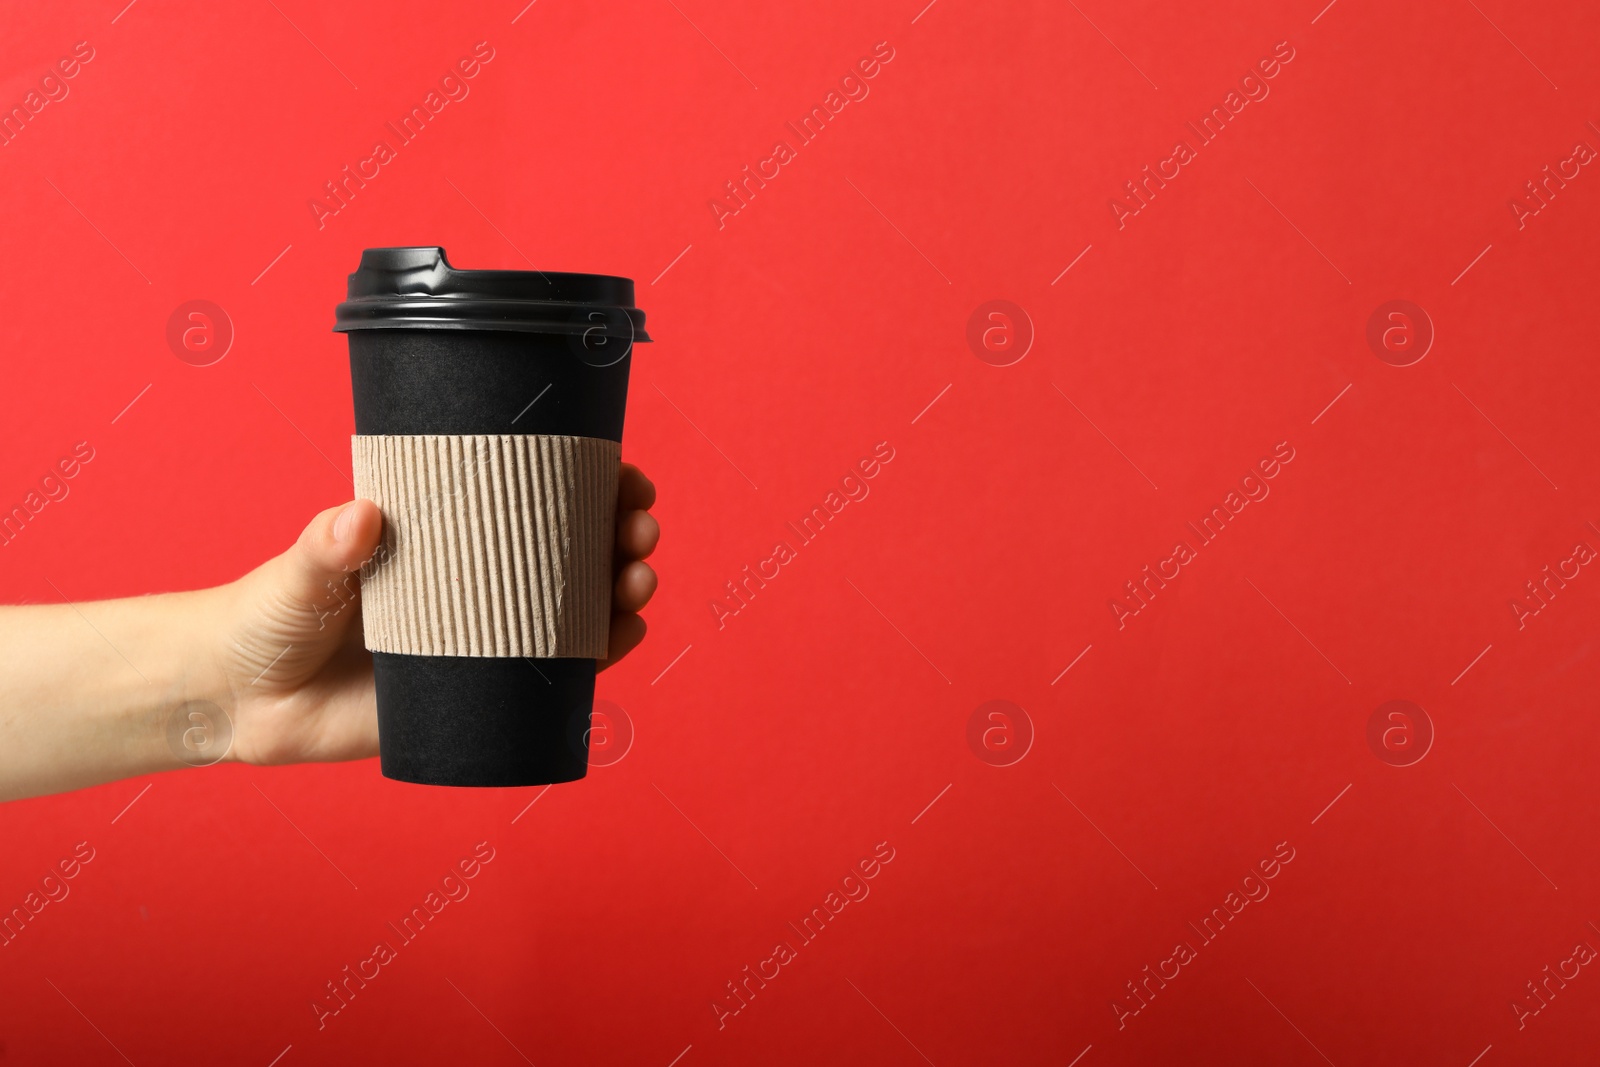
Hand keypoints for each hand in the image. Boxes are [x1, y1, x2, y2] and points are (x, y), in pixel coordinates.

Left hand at [212, 463, 659, 765]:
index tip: (622, 476)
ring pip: (575, 610)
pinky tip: (625, 636)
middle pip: (571, 552)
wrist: (240, 699)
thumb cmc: (267, 615)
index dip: (588, 486)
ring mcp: (483, 639)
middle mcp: (475, 584)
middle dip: (620, 537)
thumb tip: (362, 517)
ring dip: (622, 592)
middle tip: (638, 531)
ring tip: (638, 582)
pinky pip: (553, 674)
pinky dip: (598, 654)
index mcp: (442, 538)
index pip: (529, 500)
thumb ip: (326, 546)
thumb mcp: (297, 571)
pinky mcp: (478, 694)